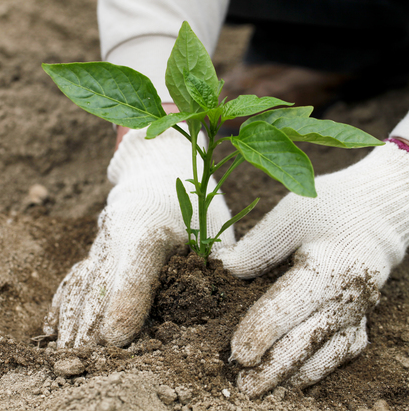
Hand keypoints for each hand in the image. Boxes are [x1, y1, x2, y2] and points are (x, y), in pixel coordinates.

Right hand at [44, 127, 234, 347]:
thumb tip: (218, 304)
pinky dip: (61, 306)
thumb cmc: (194, 204)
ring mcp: (99, 244)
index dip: (124, 303)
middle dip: (92, 329)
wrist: (157, 171)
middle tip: (90, 365)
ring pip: (80, 287)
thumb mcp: (213, 230)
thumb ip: (214, 266)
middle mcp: (117, 237)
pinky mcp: (91, 251)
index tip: (116, 339)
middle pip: (99, 287)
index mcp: (152, 230)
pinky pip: (71, 280)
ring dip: (73, 324)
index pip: (134, 269)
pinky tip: (54, 330)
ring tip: (68, 358)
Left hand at [213, 141, 408, 396]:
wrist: (376, 214)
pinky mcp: (359, 320)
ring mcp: (356, 312)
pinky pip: (341, 353)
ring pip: (326, 356)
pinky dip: (318, 370)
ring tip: (261, 391)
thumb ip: (258, 244)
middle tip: (242, 387)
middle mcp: (346, 297)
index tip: (237, 352)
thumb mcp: (290, 214)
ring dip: (293, 376)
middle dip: (273, 369)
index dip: (262, 331)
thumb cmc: (329, 208)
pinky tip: (294, 381)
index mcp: (329, 268)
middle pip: (306, 342)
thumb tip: (224, 269)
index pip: (290, 307)